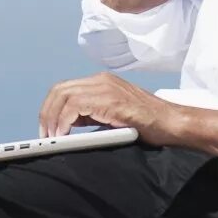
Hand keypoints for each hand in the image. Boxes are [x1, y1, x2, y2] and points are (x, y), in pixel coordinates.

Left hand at [38, 73, 184, 141]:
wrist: (172, 123)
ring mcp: (106, 88)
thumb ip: (91, 113)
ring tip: (52, 137)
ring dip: (53, 118)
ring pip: (64, 96)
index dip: (51, 107)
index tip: (47, 127)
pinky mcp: (110, 100)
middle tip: (45, 134)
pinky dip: (64, 121)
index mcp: (101, 82)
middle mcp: (101, 80)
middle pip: (59, 90)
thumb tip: (66, 123)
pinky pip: (75, 106)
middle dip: (47, 112)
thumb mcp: (112, 114)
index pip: (64, 88)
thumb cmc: (147, 123)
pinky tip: (64, 134)